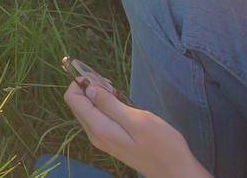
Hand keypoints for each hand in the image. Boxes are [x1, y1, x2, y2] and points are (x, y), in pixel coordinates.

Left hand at [64, 76, 207, 176]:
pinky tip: (121, 104)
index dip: (81, 82)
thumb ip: (109, 104)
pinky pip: (99, 117)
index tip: (101, 77)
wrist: (174, 170)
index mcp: (98, 128)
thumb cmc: (161, 144)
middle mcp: (95, 134)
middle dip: (90, 88)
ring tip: (118, 93)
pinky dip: (105, 106)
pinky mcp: (111, 139)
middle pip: (78, 104)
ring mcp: (102, 138)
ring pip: (88, 110)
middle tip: (113, 85)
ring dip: (99, 97)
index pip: (72, 99)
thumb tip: (88, 88)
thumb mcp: (137, 119)